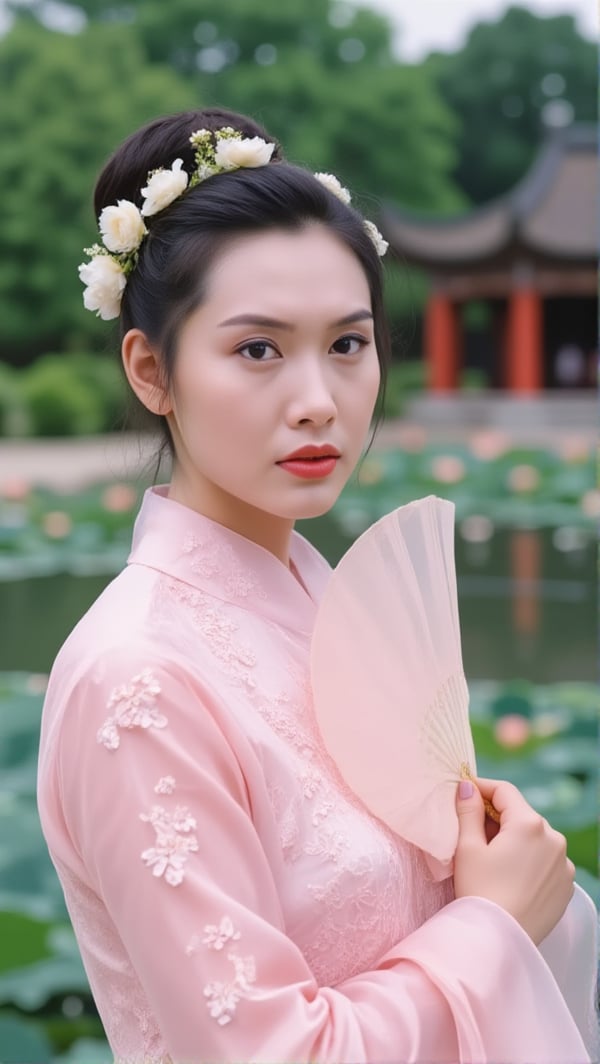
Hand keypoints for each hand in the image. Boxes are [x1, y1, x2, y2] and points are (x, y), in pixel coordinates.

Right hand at [453, 776, 574, 944]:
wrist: (500, 942)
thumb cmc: (479, 892)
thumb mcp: (467, 848)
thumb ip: (468, 811)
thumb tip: (467, 787)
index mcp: (529, 824)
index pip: (504, 791)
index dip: (482, 787)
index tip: (465, 792)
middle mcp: (554, 838)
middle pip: (521, 814)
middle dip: (497, 816)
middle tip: (472, 828)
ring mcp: (564, 863)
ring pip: (535, 837)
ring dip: (515, 838)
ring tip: (491, 857)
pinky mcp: (566, 884)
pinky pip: (546, 860)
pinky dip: (529, 859)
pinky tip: (510, 875)